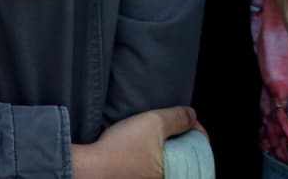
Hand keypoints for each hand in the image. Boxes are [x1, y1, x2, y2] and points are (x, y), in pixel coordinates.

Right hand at [72, 107, 202, 178]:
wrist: (88, 168)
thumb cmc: (120, 150)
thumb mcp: (154, 123)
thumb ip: (177, 118)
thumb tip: (191, 115)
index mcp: (172, 173)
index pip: (198, 151)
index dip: (195, 130)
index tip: (188, 119)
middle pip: (183, 155)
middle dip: (180, 137)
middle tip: (173, 123)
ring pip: (166, 159)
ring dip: (164, 144)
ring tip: (156, 130)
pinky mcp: (133, 177)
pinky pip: (150, 164)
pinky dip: (151, 152)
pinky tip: (141, 142)